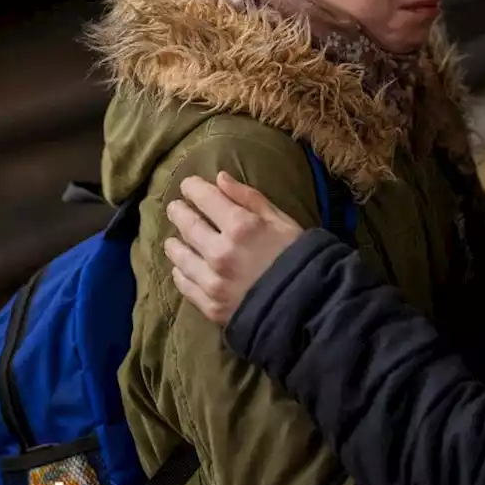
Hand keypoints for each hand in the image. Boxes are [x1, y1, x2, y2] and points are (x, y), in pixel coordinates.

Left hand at [164, 173, 303, 325]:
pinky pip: (186, 285)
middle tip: (175, 208)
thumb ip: (248, 198)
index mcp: (240, 226)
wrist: (310, 306)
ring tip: (173, 240)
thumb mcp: (281, 220)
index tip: (188, 186)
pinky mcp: (211, 306)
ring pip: (181, 257)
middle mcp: (220, 252)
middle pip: (188, 225)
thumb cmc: (299, 256)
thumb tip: (220, 178)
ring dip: (174, 244)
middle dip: (179, 212)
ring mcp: (213, 281)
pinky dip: (180, 273)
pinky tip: (180, 269)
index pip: (205, 198)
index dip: (193, 188)